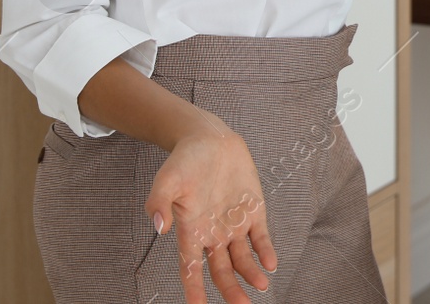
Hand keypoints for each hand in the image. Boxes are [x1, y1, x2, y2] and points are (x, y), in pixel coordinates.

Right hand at [145, 114, 275, 303]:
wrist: (210, 140)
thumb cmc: (184, 161)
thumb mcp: (166, 180)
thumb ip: (159, 203)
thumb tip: (159, 227)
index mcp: (191, 231)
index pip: (190, 268)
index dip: (194, 290)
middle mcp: (213, 233)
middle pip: (221, 271)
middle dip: (230, 290)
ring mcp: (234, 223)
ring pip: (242, 258)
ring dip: (250, 273)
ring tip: (260, 287)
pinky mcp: (253, 210)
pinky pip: (260, 236)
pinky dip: (265, 251)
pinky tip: (271, 263)